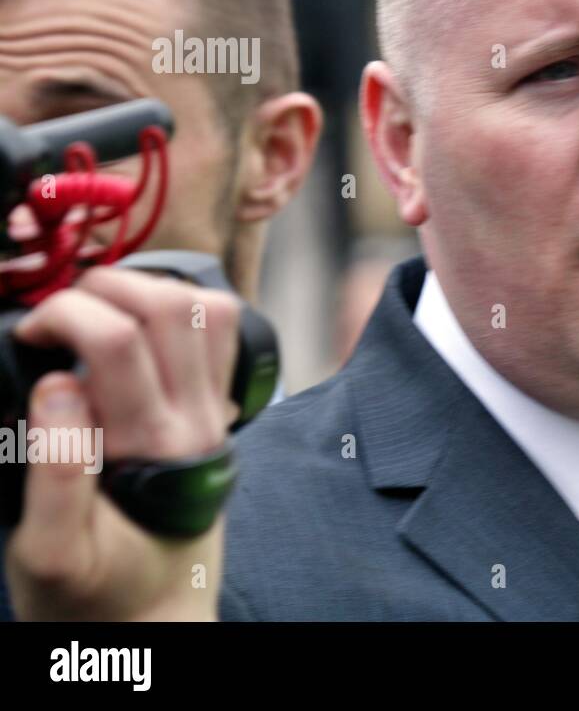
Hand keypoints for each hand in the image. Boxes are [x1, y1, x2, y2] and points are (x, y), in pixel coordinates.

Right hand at [4, 267, 238, 620]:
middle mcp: (198, 420)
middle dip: (102, 286)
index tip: (29, 336)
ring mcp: (217, 413)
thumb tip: (56, 387)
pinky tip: (137, 328)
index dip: (61, 314)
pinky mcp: (220, 412)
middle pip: (170, 305)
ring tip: (95, 311)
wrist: (156, 620)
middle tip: (58, 316)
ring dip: (146, 288)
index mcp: (151, 446)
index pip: (116, 337)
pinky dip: (182, 309)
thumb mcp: (48, 553)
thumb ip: (52, 471)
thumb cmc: (94, 596)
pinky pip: (222, 337)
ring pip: (207, 309)